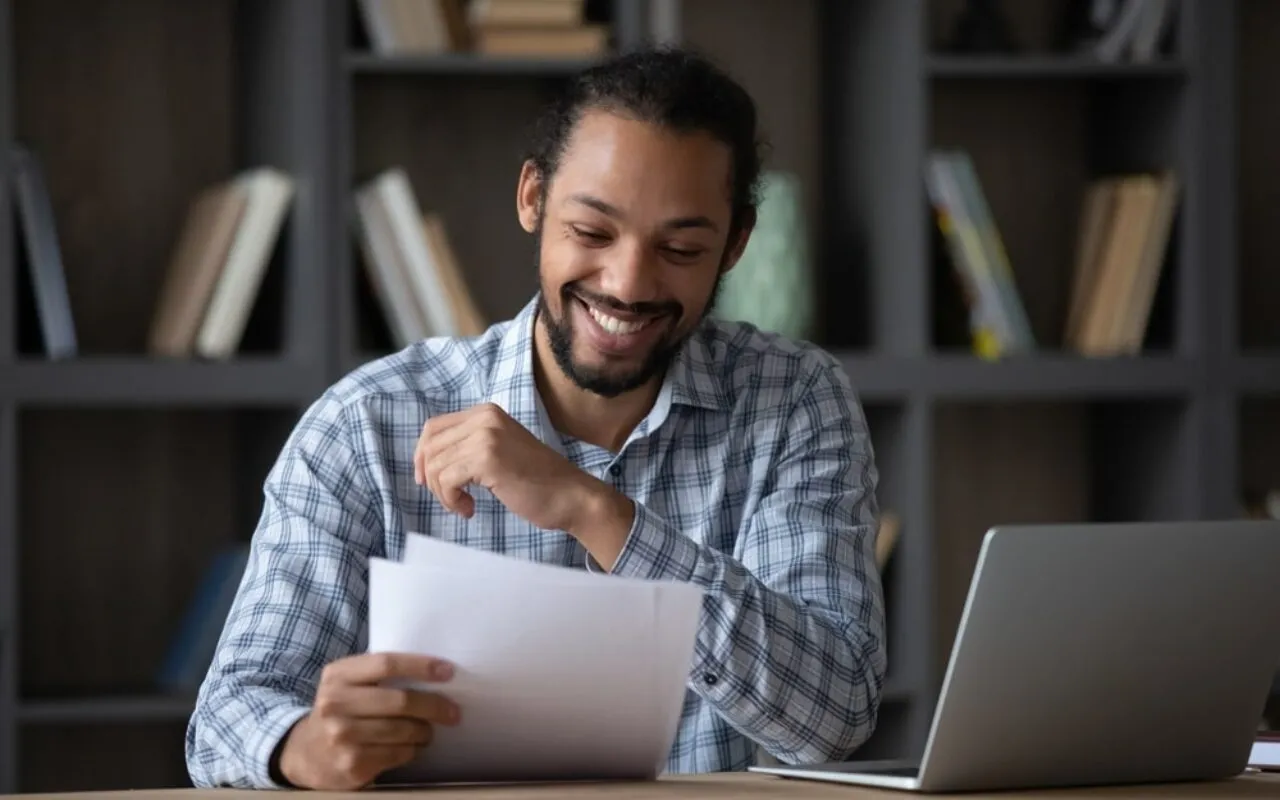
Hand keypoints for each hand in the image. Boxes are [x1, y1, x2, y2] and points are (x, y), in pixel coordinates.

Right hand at [277, 652, 459, 790]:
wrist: (305, 753)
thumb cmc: (340, 711)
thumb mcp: (347, 684)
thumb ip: (377, 674)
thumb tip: (434, 671)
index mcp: (338, 675)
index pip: (386, 663)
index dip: (421, 666)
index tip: (448, 671)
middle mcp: (335, 703)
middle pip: (400, 700)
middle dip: (434, 706)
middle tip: (453, 711)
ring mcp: (342, 735)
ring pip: (403, 730)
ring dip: (425, 731)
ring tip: (428, 731)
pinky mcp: (352, 763)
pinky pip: (398, 753)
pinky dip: (412, 750)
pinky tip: (412, 746)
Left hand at [413, 402, 606, 533]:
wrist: (570, 495)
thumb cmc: (536, 481)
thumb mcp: (498, 452)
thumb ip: (468, 446)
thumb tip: (426, 461)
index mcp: (486, 412)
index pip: (433, 428)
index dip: (424, 456)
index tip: (432, 481)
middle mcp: (484, 417)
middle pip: (430, 446)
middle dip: (432, 479)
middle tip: (452, 499)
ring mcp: (486, 436)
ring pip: (435, 465)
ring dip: (443, 493)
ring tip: (464, 505)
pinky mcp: (487, 459)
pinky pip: (446, 480)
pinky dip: (451, 500)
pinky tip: (470, 509)